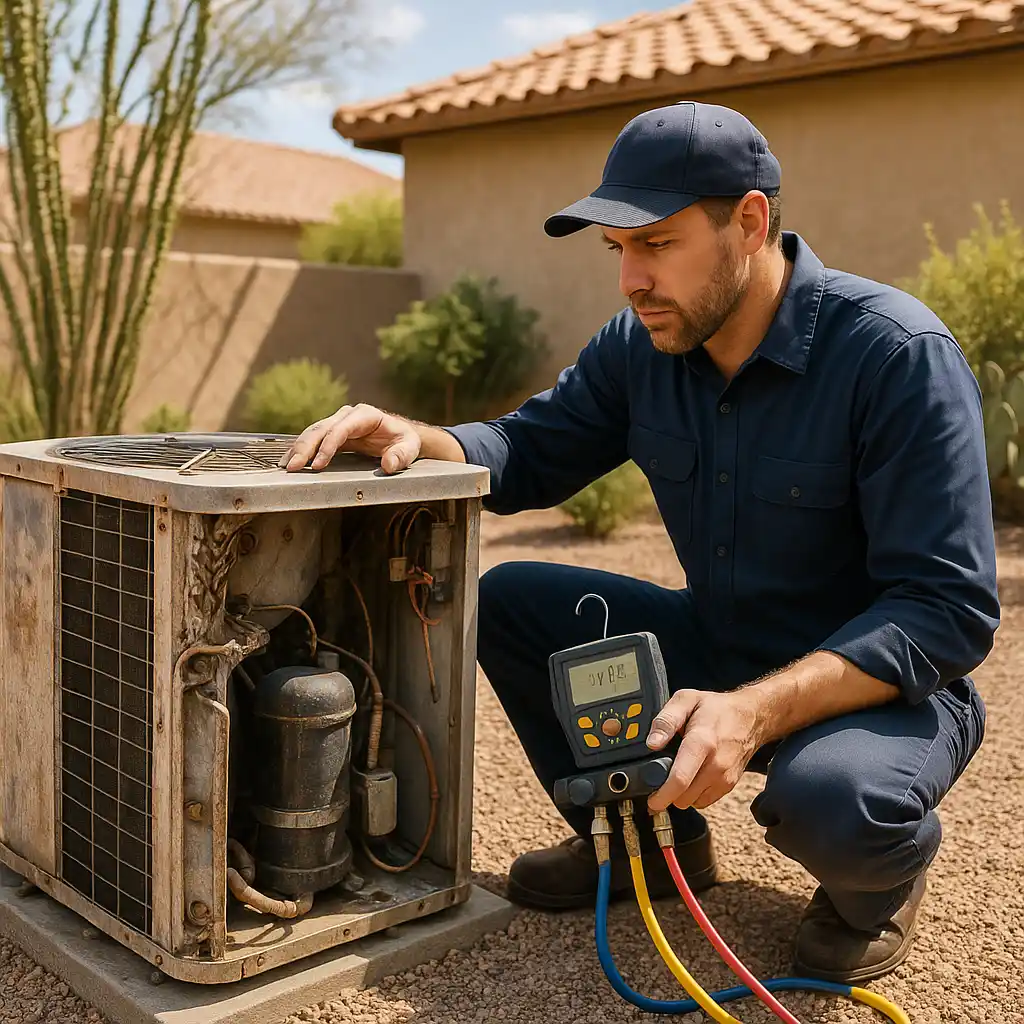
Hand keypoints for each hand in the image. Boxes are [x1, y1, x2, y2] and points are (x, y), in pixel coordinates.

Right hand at [281, 404, 420, 473]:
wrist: (401, 437)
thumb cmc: (405, 441)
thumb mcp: (409, 448)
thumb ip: (400, 456)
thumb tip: (388, 465)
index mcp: (365, 415)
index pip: (341, 429)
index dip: (328, 446)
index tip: (318, 464)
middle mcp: (348, 415)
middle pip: (321, 429)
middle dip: (305, 447)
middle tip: (293, 466)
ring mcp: (339, 423)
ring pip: (313, 433)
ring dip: (298, 449)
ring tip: (286, 465)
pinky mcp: (333, 433)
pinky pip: (314, 439)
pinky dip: (301, 450)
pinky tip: (289, 460)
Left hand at [646, 689, 763, 812]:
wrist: (751, 717)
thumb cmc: (717, 708)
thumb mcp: (686, 700)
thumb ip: (666, 720)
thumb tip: (652, 743)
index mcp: (702, 742)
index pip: (680, 779)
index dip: (661, 795)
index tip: (649, 800)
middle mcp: (716, 765)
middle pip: (683, 797)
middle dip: (666, 792)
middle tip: (659, 776)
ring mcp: (725, 778)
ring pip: (692, 802)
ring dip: (680, 794)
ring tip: (677, 772)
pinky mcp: (729, 785)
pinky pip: (703, 801)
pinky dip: (693, 794)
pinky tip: (691, 775)